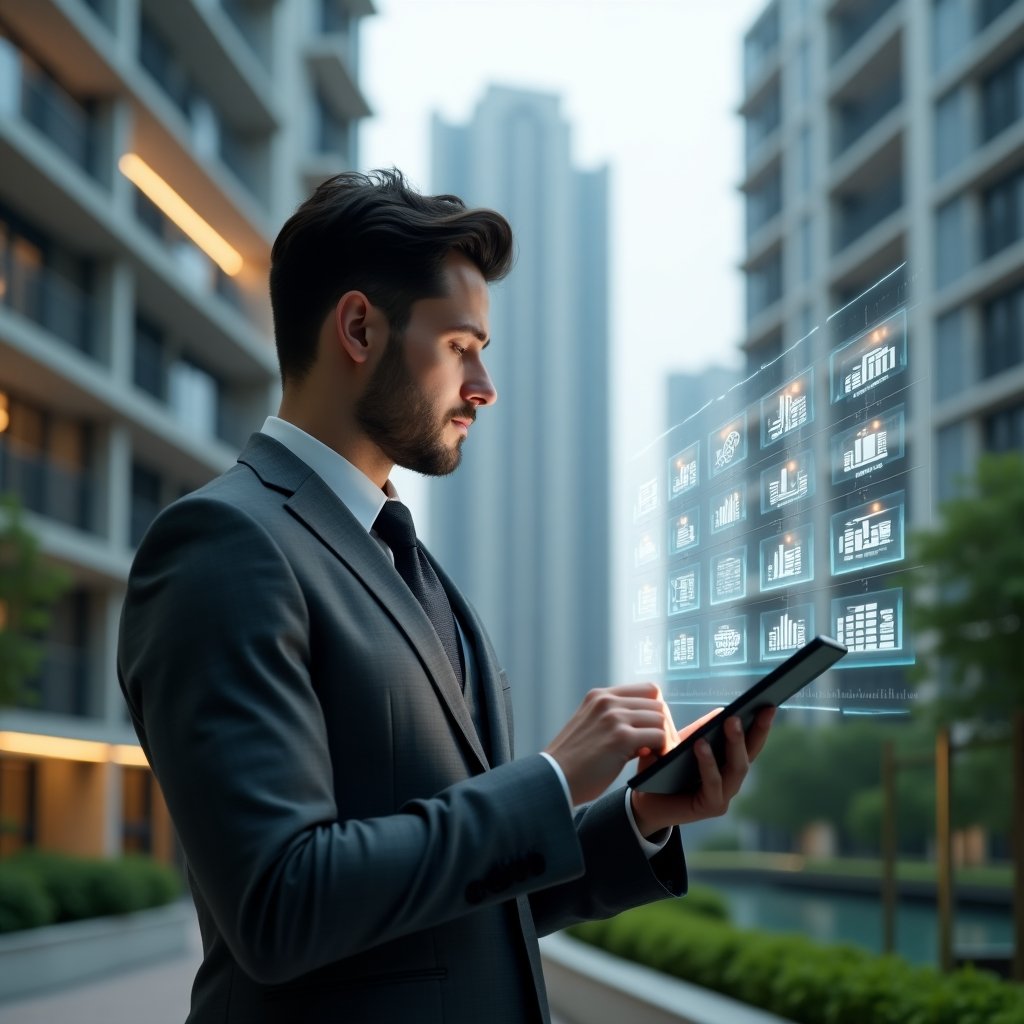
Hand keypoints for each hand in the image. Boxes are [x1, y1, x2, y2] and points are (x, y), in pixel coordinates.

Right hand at [545, 683, 673, 804]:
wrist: (553, 778)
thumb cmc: (573, 762)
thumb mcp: (590, 728)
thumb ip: (615, 723)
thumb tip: (649, 732)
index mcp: (599, 696)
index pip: (647, 690)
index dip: (655, 710)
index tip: (652, 731)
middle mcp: (607, 700)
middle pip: (657, 703)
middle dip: (663, 726)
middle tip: (660, 747)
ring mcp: (614, 717)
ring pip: (660, 719)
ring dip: (664, 739)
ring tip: (656, 755)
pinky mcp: (621, 737)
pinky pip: (659, 737)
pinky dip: (662, 750)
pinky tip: (653, 761)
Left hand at [629, 706, 775, 837]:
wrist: (643, 800)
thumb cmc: (663, 770)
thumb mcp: (681, 744)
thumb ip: (701, 730)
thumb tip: (723, 710)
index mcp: (728, 763)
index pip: (751, 742)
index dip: (761, 724)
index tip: (769, 702)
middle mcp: (731, 780)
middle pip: (750, 753)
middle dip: (757, 730)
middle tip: (761, 708)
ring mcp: (724, 795)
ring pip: (737, 768)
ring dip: (735, 743)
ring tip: (731, 721)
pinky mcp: (711, 807)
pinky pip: (713, 783)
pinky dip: (708, 763)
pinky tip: (701, 744)